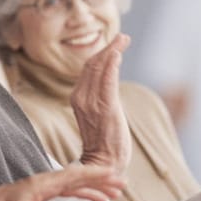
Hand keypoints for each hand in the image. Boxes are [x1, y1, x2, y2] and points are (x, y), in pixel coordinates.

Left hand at [0, 165, 124, 200]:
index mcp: (44, 183)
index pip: (74, 175)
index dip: (95, 174)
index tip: (113, 172)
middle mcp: (47, 180)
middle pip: (79, 176)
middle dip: (101, 179)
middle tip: (123, 183)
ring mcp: (46, 185)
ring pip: (76, 183)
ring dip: (95, 186)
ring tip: (114, 193)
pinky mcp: (44, 191)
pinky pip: (69, 189)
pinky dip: (84, 192)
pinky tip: (95, 198)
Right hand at [71, 33, 130, 173]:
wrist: (103, 163)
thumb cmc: (104, 140)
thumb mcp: (98, 113)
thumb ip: (100, 95)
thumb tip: (111, 75)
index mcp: (77, 98)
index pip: (88, 69)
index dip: (102, 53)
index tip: (116, 43)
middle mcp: (81, 97)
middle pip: (92, 65)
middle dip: (108, 48)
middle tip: (123, 37)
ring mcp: (91, 103)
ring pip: (99, 69)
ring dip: (112, 51)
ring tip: (123, 40)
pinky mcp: (104, 108)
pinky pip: (106, 82)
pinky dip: (111, 66)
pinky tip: (117, 54)